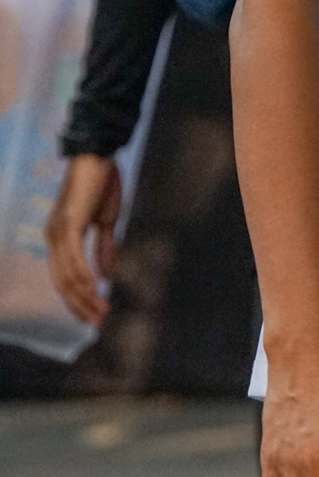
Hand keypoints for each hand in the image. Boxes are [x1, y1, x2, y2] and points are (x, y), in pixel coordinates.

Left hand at [45, 152, 121, 325]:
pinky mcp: (67, 224)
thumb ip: (105, 248)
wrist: (99, 154)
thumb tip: (108, 276)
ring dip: (84, 296)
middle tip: (98, 323)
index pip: (65, 278)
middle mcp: (53, 238)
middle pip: (63, 283)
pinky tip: (94, 289)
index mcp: (61, 238)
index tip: (94, 316)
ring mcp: (57, 231)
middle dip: (80, 305)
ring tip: (100, 311)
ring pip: (67, 275)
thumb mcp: (106, 221)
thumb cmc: (102, 183)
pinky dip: (82, 275)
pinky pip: (72, 257)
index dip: (78, 299)